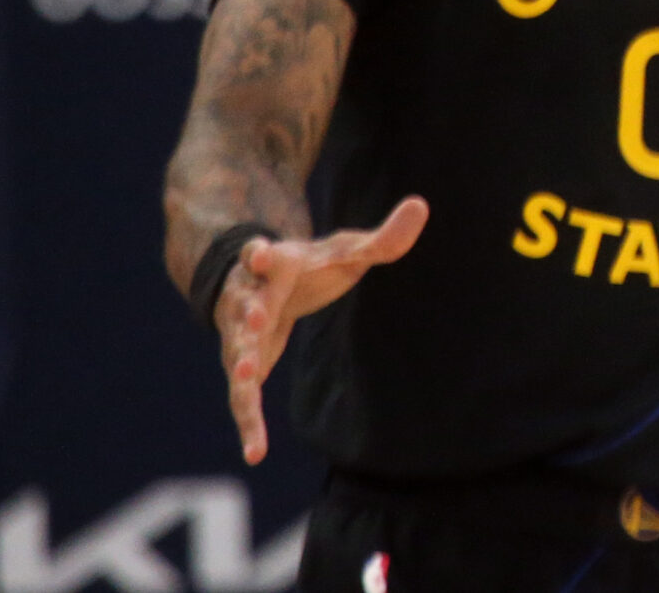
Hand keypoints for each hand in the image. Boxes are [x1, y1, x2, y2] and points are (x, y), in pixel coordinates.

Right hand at [214, 197, 427, 464]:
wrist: (259, 280)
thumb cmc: (309, 267)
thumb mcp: (345, 251)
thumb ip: (383, 237)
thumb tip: (421, 205)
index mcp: (274, 266)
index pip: (264, 255)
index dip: (260, 253)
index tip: (259, 251)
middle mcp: (248, 298)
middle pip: (244, 303)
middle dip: (248, 311)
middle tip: (254, 318)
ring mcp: (239, 335)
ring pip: (237, 350)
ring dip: (242, 362)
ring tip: (247, 378)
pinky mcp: (242, 366)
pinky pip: (242, 397)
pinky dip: (249, 423)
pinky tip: (256, 452)